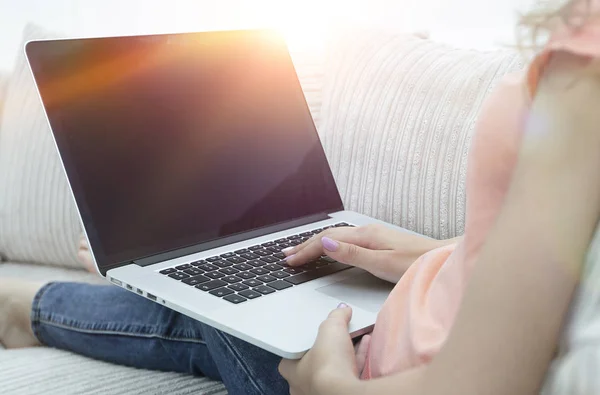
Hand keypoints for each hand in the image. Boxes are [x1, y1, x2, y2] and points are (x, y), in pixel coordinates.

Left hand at [279, 304, 364, 394]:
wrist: (346, 392)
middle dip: (330, 345)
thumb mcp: (330, 329)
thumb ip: (336, 317)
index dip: (307, 338)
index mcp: (291, 370)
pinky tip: (366, 342)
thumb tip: (343, 309)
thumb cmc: (327, 364)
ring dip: (347, 350)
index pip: (294, 351)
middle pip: (317, 359)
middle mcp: (303, 384)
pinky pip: (349, 373)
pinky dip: (357, 358)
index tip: (319, 330)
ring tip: (357, 333)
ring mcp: (322, 391)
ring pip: (335, 367)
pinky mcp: (341, 394)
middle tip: (340, 331)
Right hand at [284, 224, 450, 282]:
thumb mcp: (383, 264)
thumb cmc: (418, 264)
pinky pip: (345, 239)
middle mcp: (367, 231)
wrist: (444, 259)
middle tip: (286, 255)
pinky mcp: (378, 241)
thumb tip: (326, 242)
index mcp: (366, 236)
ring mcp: (373, 235)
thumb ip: (353, 254)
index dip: (306, 250)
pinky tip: (328, 248)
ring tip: (300, 251)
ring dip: (316, 244)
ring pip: (336, 236)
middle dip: (305, 245)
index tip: (290, 261)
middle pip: (328, 236)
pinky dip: (330, 244)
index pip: (327, 240)